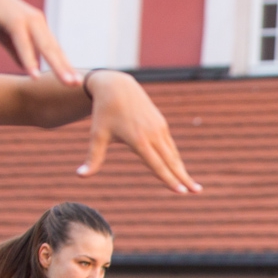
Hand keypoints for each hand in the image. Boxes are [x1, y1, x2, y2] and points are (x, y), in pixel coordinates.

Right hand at [0, 0, 77, 81]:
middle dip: (67, 68)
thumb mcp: (9, 39)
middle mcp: (39, 23)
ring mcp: (29, 21)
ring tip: (67, 82)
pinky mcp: (15, 21)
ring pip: (45, 47)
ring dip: (57, 66)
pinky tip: (34, 74)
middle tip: (78, 84)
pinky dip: (29, 60)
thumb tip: (28, 68)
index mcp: (39, 28)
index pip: (56, 50)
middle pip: (55, 50)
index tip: (75, 81)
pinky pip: (24, 44)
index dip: (65, 65)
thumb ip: (20, 53)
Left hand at [79, 70, 202, 193]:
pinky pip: (171, 146)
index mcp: (138, 140)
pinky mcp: (162, 124)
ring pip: (173, 155)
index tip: (181, 192)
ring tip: (194, 186)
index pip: (157, 165)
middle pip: (172, 162)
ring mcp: (160, 129)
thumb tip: (80, 175)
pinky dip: (176, 160)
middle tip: (197, 192)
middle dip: (184, 178)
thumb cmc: (104, 112)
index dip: (169, 180)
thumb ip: (93, 158)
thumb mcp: (97, 135)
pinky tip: (180, 169)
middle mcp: (153, 135)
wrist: (117, 86)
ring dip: (183, 170)